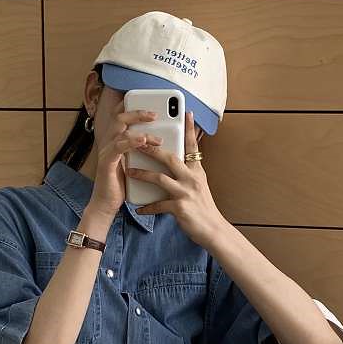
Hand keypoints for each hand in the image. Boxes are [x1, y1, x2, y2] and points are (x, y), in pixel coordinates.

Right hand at [87, 99, 163, 218]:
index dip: (132, 105)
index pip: (121, 116)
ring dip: (140, 128)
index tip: (149, 102)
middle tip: (156, 113)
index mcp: (116, 141)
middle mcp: (109, 143)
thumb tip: (163, 140)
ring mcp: (106, 151)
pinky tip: (144, 141)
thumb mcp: (135, 164)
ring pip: (120, 129)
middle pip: (119, 117)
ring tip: (158, 136)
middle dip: (138, 112)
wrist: (107, 206)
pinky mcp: (106, 163)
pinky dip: (132, 141)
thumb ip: (143, 151)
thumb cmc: (122, 186)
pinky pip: (118, 146)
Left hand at [126, 110, 225, 246]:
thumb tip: (178, 161)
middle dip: (151, 149)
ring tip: (129, 171)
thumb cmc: (203, 208)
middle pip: (169, 158)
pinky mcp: (180, 208)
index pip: (192, 147)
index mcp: (197, 171)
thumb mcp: (199, 186)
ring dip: (142, 174)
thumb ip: (189, 173)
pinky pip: (158, 205)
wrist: (213, 230)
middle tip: (137, 141)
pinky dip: (147, 207)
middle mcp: (192, 179)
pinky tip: (138, 208)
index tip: (186, 113)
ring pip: (160, 178)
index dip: (189, 129)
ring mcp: (186, 193)